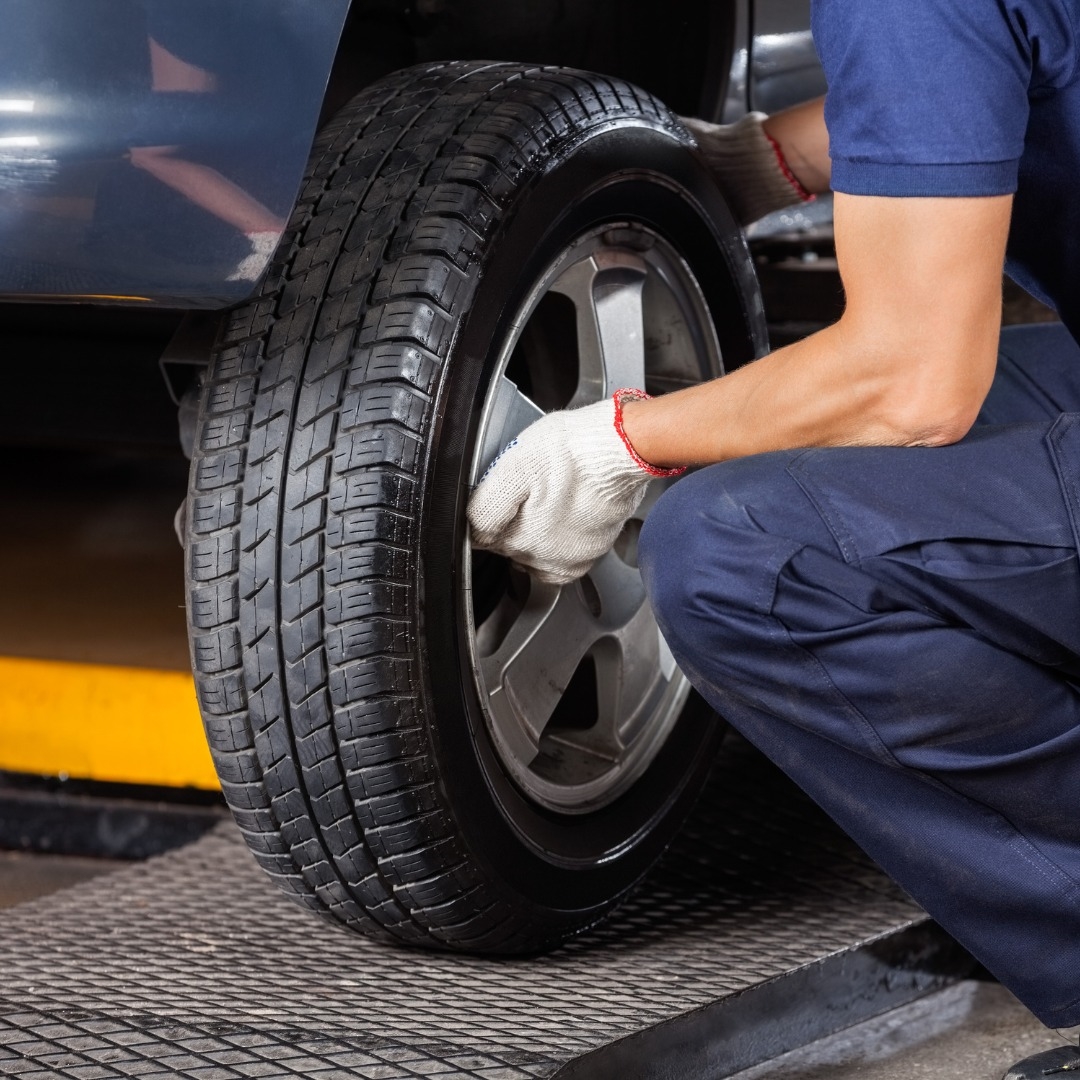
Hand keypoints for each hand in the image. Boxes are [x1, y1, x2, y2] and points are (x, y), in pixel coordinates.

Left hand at [467, 391, 683, 584]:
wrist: (622, 448)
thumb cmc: (574, 449)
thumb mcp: (513, 464)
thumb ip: (484, 505)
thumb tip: (472, 529)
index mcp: (516, 535)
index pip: (482, 537)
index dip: (488, 513)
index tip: (503, 495)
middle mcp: (541, 556)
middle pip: (508, 545)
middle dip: (512, 521)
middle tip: (530, 490)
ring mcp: (567, 558)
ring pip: (533, 554)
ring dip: (534, 534)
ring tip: (548, 501)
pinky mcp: (589, 556)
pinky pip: (560, 564)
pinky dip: (557, 547)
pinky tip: (561, 522)